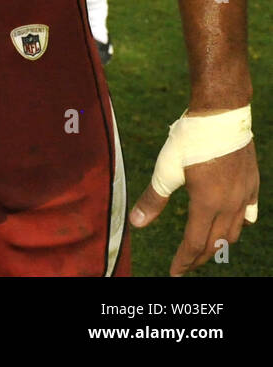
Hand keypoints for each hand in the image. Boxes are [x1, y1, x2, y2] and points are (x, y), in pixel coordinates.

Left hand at [130, 140, 258, 275]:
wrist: (221, 115)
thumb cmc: (190, 139)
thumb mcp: (165, 168)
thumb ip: (153, 198)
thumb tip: (136, 223)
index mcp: (207, 204)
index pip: (194, 243)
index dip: (184, 261)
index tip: (174, 272)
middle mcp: (230, 204)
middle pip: (216, 242)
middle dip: (199, 257)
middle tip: (186, 265)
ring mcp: (244, 195)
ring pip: (234, 231)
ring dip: (219, 243)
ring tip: (205, 246)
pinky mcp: (253, 183)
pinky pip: (249, 213)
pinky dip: (239, 224)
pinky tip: (232, 224)